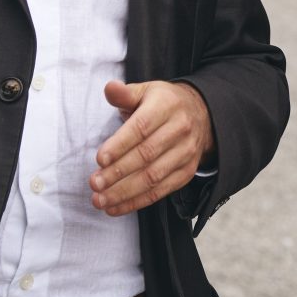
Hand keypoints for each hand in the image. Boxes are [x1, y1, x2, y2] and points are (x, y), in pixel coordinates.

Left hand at [92, 80, 213, 216]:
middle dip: (117, 172)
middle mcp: (180, 129)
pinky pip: (160, 191)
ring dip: (124, 192)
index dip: (120, 144)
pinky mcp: (187, 172)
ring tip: (100, 199)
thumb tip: (109, 89)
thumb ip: (125, 94)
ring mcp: (186, 153)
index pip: (142, 128)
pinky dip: (136, 202)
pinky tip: (115, 208)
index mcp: (167, 106)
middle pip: (146, 155)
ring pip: (153, 177)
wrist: (201, 114)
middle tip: (94, 183)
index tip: (99, 159)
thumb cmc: (164, 104)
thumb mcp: (146, 91)